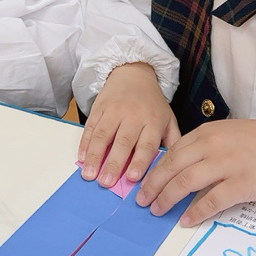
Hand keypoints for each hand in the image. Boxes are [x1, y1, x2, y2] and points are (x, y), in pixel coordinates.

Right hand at [78, 63, 180, 187]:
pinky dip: (84, 143)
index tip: (132, 178)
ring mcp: (113, 111)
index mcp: (152, 121)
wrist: (133, 72)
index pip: (146, 144)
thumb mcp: (168, 118)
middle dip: (113, 163)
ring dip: (94, 156)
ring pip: (102, 135)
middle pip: (122, 142)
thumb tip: (174, 168)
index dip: (139, 161)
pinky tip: (81, 158)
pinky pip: (90, 126)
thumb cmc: (151, 103)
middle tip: (106, 182)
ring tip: (89, 174)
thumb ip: (172, 142)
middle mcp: (133, 116)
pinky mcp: (98, 107)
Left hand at [135, 119, 255, 226]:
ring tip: (157, 211)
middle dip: (153, 185)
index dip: (155, 169)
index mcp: (208, 133)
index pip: (173, 152)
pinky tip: (186, 220)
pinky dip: (196, 212)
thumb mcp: (229, 134)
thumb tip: (182, 166)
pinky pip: (212, 201)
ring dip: (167, 199)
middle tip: (142, 200)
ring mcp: (227, 165)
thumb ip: (206, 146)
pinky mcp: (242, 184)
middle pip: (173, 167)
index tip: (144, 182)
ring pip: (186, 183)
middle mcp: (212, 146)